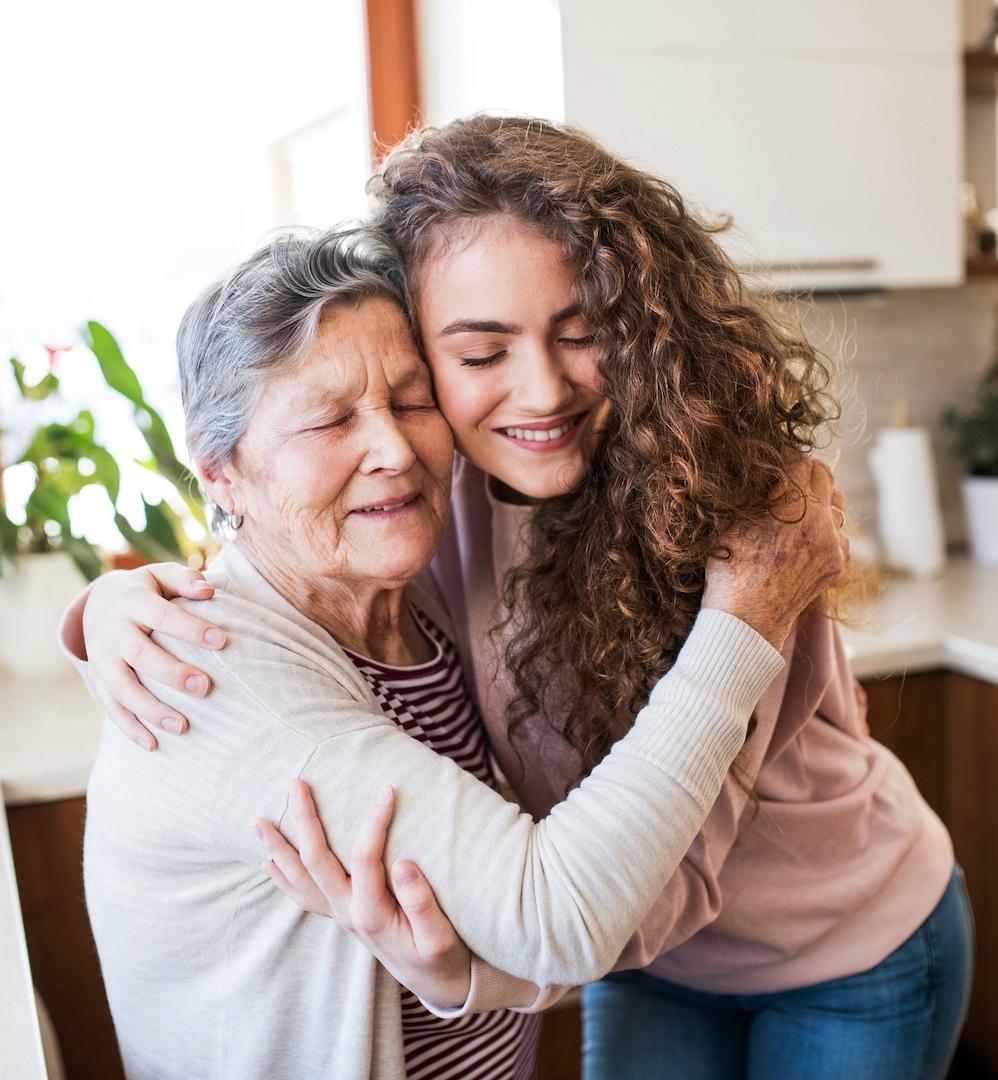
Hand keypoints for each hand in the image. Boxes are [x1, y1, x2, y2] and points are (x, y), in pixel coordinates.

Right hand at [81, 563, 225, 749]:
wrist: (99, 602)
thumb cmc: (147, 590)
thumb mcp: (160, 575)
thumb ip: (184, 579)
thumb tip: (208, 591)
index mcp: (131, 600)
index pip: (161, 614)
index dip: (189, 628)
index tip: (222, 641)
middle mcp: (112, 630)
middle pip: (139, 654)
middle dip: (172, 673)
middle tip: (206, 688)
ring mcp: (101, 657)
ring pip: (122, 688)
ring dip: (151, 710)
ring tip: (184, 727)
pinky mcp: (97, 678)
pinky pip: (110, 707)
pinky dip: (130, 727)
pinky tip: (153, 745)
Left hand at [253, 780, 471, 1009]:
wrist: (434, 982)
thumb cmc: (441, 956)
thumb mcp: (441, 937)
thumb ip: (422, 903)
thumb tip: (403, 864)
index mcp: (372, 913)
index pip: (365, 858)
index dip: (374, 822)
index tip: (387, 789)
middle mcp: (347, 913)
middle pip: (316, 861)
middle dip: (304, 820)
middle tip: (295, 783)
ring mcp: (339, 915)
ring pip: (299, 879)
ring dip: (277, 849)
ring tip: (257, 822)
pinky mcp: (341, 916)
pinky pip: (303, 896)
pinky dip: (283, 878)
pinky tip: (269, 863)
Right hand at [702, 458, 847, 649]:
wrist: (744, 620)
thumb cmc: (728, 569)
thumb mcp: (731, 521)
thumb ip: (755, 491)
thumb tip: (764, 470)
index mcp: (792, 505)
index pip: (801, 462)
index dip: (786, 460)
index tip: (775, 464)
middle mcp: (819, 521)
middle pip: (824, 476)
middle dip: (806, 474)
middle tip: (787, 480)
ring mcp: (832, 543)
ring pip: (837, 504)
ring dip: (819, 500)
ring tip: (796, 510)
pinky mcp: (836, 563)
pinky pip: (839, 532)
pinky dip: (826, 529)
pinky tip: (804, 538)